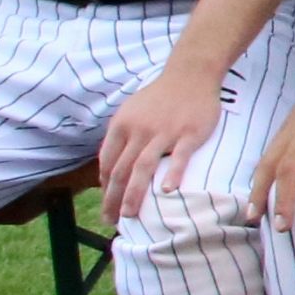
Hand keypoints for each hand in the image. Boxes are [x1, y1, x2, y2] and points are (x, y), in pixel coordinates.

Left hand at [98, 58, 229, 228]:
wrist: (190, 74)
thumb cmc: (161, 96)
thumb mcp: (132, 111)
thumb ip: (121, 137)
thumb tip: (111, 167)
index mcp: (122, 126)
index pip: (107, 163)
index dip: (105, 188)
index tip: (106, 206)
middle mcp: (139, 130)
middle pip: (122, 170)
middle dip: (113, 198)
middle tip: (112, 220)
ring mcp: (164, 132)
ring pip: (144, 166)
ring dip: (134, 193)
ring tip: (129, 214)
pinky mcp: (189, 132)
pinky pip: (179, 156)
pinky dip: (173, 173)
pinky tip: (168, 191)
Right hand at [254, 60, 294, 230]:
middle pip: (289, 170)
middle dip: (284, 201)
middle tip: (283, 228)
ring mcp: (293, 126)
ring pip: (269, 162)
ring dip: (260, 190)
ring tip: (254, 217)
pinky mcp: (288, 123)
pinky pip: (268, 152)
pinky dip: (260, 173)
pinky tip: (257, 192)